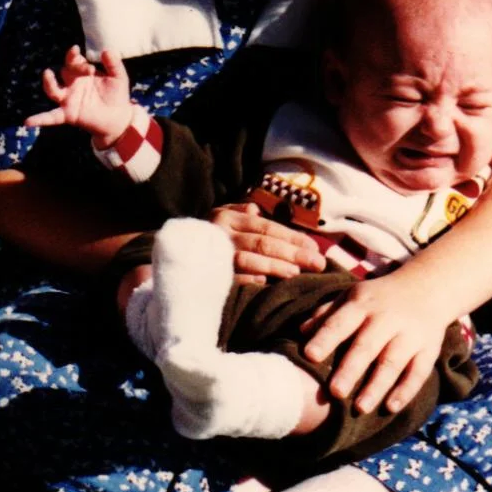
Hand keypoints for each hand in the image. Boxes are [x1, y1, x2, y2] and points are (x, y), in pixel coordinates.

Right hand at [23, 46, 134, 146]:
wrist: (118, 117)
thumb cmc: (116, 94)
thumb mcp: (118, 77)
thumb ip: (114, 64)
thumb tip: (107, 50)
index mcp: (81, 73)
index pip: (73, 61)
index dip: (77, 58)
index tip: (85, 58)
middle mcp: (71, 84)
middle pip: (64, 71)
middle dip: (73, 67)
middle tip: (88, 69)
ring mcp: (68, 99)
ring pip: (52, 89)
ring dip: (49, 82)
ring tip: (47, 74)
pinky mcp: (68, 114)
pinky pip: (51, 117)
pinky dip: (39, 119)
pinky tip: (27, 122)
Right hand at [209, 202, 326, 281]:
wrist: (174, 256)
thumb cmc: (209, 237)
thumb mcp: (223, 217)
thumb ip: (243, 213)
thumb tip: (257, 209)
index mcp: (225, 217)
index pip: (265, 226)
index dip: (291, 237)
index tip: (314, 248)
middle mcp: (218, 233)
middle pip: (260, 242)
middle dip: (292, 253)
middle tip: (317, 263)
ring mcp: (211, 255)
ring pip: (247, 259)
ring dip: (274, 266)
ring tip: (296, 273)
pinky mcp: (207, 274)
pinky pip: (230, 277)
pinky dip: (249, 279)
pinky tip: (266, 282)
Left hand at [300, 270, 452, 414]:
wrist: (426, 288)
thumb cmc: (377, 298)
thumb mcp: (351, 296)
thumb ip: (327, 313)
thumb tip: (300, 331)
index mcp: (361, 304)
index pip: (340, 323)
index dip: (325, 339)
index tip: (309, 356)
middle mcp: (386, 319)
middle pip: (366, 346)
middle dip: (350, 370)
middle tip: (334, 393)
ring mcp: (410, 335)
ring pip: (392, 363)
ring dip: (376, 387)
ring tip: (360, 408)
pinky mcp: (429, 350)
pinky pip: (418, 373)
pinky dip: (406, 391)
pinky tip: (391, 408)